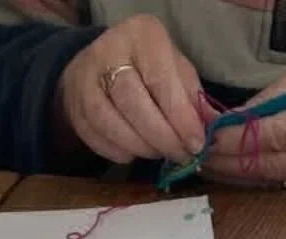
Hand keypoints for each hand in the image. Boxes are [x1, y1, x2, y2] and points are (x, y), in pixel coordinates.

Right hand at [54, 15, 205, 166]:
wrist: (100, 65)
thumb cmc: (148, 68)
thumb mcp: (175, 70)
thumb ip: (192, 98)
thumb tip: (210, 131)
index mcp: (142, 35)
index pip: (161, 80)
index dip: (180, 117)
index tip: (195, 144)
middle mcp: (110, 52)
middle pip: (134, 103)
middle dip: (162, 137)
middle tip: (180, 156)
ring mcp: (86, 80)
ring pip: (112, 124)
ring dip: (141, 147)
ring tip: (160, 154)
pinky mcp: (75, 107)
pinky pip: (97, 139)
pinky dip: (119, 152)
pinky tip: (136, 152)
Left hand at [202, 63, 285, 188]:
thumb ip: (274, 98)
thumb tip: (233, 119)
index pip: (272, 136)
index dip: (236, 141)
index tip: (208, 139)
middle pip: (269, 166)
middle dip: (229, 164)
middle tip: (198, 159)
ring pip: (274, 184)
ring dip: (238, 179)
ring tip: (211, 170)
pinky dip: (260, 185)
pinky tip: (239, 179)